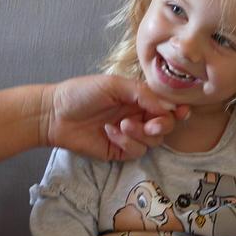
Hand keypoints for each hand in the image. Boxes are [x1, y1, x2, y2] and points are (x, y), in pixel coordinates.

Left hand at [43, 75, 188, 161]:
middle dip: (162, 125)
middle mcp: (138, 116)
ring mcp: (129, 135)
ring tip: (121, 124)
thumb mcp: (114, 84)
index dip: (178, 110)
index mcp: (139, 98)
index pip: (166, 106)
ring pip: (153, 141)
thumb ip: (142, 93)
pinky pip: (136, 151)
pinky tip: (109, 132)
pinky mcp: (119, 151)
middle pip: (166, 126)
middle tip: (151, 123)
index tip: (181, 112)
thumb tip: (168, 106)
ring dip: (140, 133)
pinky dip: (126, 142)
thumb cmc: (81, 92)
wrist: (54, 114)